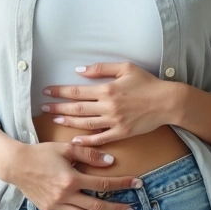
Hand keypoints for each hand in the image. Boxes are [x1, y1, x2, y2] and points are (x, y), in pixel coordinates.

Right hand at [0, 141, 142, 209]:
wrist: (16, 164)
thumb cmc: (41, 153)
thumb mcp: (66, 148)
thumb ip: (88, 155)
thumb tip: (110, 162)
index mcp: (72, 178)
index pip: (103, 184)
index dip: (122, 184)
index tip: (138, 183)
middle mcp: (66, 195)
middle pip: (97, 205)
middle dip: (117, 207)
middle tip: (132, 208)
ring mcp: (57, 205)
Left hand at [41, 62, 178, 145]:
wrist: (166, 102)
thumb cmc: (147, 82)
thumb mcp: (125, 68)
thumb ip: (101, 68)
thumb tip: (79, 70)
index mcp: (107, 89)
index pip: (77, 91)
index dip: (59, 91)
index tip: (46, 91)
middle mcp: (108, 106)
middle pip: (77, 109)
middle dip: (58, 108)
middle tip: (43, 108)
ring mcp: (114, 121)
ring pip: (85, 124)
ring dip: (68, 123)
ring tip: (55, 121)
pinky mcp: (121, 133)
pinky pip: (100, 139)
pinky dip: (86, 141)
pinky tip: (75, 141)